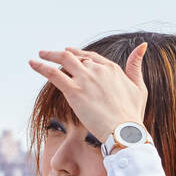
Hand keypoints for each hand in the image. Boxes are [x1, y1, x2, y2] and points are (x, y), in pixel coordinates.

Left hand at [27, 42, 148, 144]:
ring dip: (49, 56)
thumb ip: (136, 66)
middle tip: (49, 53)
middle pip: (76, 57)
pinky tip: (32, 63)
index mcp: (112, 68)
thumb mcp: (139, 87)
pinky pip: (54, 74)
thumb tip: (143, 45)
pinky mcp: (74, 91)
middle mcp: (98, 70)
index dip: (79, 54)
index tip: (70, 52)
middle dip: (62, 54)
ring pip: (63, 60)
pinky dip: (41, 67)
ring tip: (39, 55)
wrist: (124, 130)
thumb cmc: (132, 114)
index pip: (91, 57)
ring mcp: (85, 79)